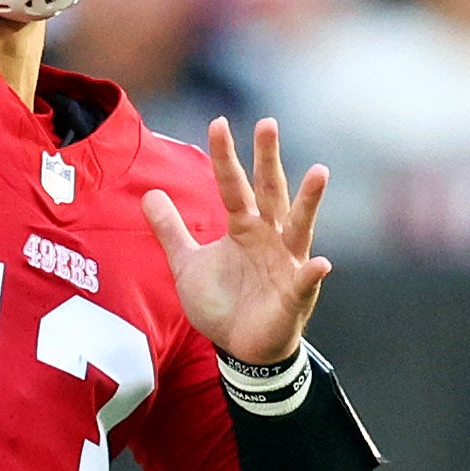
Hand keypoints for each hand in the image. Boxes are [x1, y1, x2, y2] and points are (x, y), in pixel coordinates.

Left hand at [141, 117, 330, 366]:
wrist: (240, 347)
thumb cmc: (222, 302)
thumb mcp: (186, 263)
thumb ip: (170, 229)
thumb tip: (149, 193)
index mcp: (243, 227)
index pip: (232, 185)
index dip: (225, 157)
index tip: (218, 123)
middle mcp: (269, 237)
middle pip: (269, 192)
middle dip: (268, 159)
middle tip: (267, 123)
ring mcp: (286, 263)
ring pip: (299, 227)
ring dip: (309, 201)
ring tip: (319, 172)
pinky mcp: (294, 295)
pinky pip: (305, 282)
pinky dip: (312, 273)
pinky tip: (320, 262)